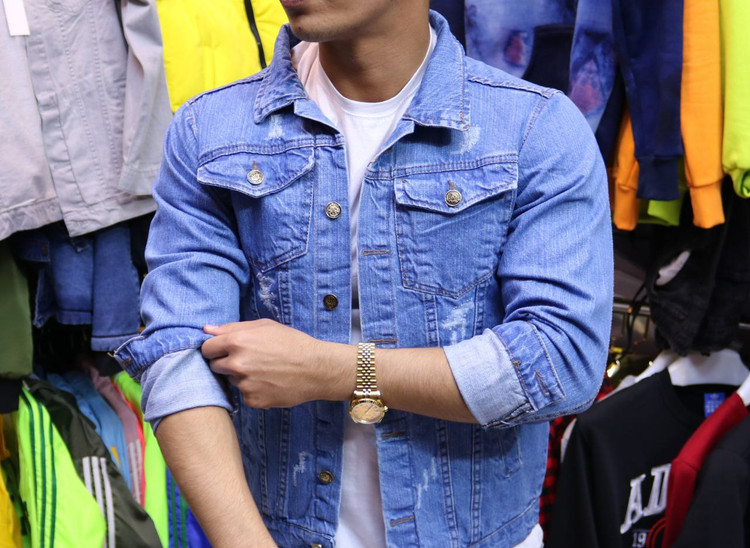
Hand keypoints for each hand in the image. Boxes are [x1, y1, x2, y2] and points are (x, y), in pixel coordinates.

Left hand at [201, 319, 353, 407]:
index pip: (207, 348)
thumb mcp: (264, 326)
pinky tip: (269, 382)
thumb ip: (233, 327)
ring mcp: (244, 384)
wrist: (316, 369)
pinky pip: (244, 394)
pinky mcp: (253, 400)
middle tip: (248, 360)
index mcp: (237, 341)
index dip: (215, 348)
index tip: (224, 350)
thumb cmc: (292, 343)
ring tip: (264, 370)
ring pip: (231, 380)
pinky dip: (253, 389)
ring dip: (241, 376)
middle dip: (226, 363)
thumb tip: (207, 330)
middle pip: (214, 366)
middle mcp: (237, 364)